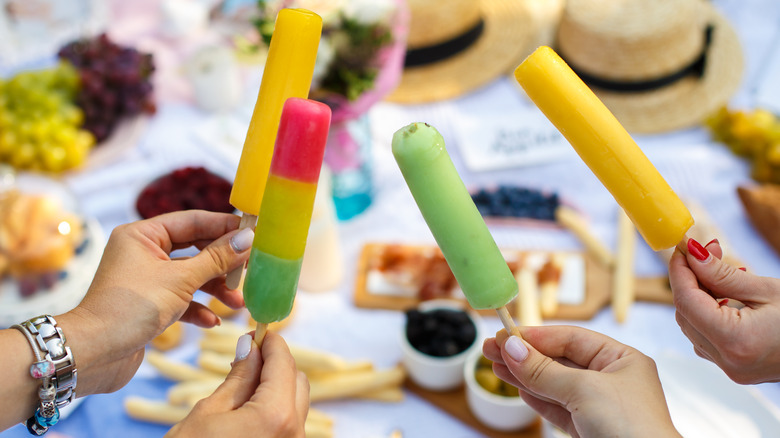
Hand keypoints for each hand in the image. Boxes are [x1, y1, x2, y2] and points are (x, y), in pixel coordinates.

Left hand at [62, 210, 253, 395]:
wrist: (94, 353)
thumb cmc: (131, 308)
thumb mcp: (180, 280)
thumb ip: (216, 259)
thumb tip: (247, 238)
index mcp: (142, 235)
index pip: (192, 221)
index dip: (224, 226)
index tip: (253, 232)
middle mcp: (142, 252)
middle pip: (194, 249)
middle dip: (223, 262)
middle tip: (251, 267)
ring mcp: (146, 279)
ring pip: (190, 276)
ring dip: (215, 289)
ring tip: (238, 301)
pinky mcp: (149, 304)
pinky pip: (181, 299)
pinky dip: (198, 308)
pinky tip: (212, 321)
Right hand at [167, 332, 309, 437]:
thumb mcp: (208, 412)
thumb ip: (238, 377)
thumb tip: (251, 345)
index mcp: (276, 417)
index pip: (284, 363)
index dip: (271, 342)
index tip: (257, 331)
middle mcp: (294, 434)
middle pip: (297, 381)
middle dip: (275, 364)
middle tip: (246, 357)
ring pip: (296, 403)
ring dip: (275, 387)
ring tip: (241, 386)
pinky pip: (289, 425)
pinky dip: (274, 409)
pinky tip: (247, 410)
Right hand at [483, 326, 679, 437]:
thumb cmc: (633, 429)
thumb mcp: (583, 391)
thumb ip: (544, 370)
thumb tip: (512, 348)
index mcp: (623, 360)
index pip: (572, 339)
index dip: (537, 336)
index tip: (506, 335)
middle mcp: (612, 381)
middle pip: (560, 360)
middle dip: (525, 355)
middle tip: (492, 348)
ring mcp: (600, 407)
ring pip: (555, 385)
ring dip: (525, 375)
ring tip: (496, 365)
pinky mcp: (589, 430)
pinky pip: (558, 409)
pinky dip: (537, 399)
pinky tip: (519, 389)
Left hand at [670, 238, 779, 383]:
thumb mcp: (767, 290)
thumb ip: (722, 274)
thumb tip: (691, 253)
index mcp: (736, 342)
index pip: (686, 302)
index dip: (679, 271)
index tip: (682, 247)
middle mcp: (728, 362)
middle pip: (685, 314)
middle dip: (689, 280)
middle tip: (705, 252)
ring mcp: (731, 369)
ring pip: (693, 326)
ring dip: (698, 295)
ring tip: (718, 269)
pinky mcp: (735, 369)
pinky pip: (706, 338)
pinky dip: (708, 313)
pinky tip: (726, 294)